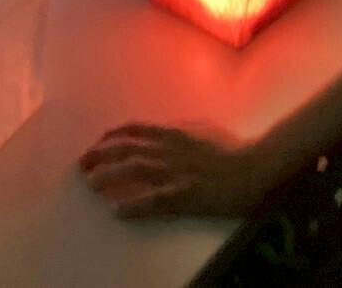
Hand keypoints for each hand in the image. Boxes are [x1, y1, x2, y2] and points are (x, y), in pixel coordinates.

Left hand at [79, 123, 276, 219]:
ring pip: (133, 170)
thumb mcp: (204, 130)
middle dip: (101, 154)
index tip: (98, 142)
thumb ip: (182, 130)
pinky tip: (117, 211)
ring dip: (108, 176)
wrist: (258, 165)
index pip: (135, 130)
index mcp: (175, 133)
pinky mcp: (184, 195)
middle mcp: (170, 149)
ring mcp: (176, 172)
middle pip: (126, 148)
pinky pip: (152, 201)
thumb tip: (166, 130)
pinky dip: (132, 206)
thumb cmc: (235, 148)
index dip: (112, 136)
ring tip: (91, 183)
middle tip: (83, 164)